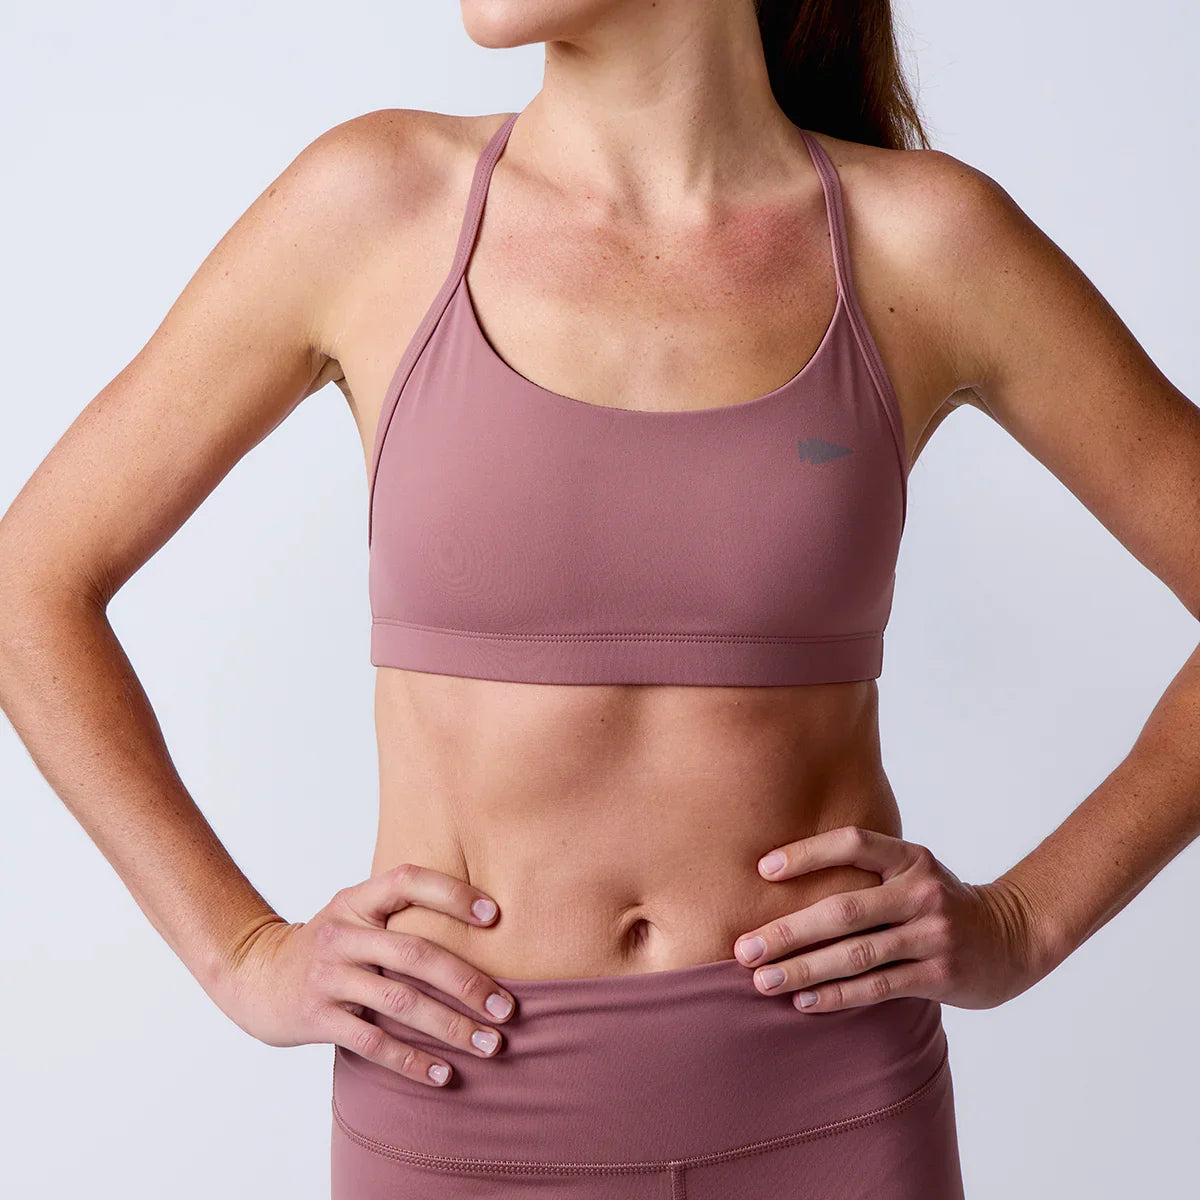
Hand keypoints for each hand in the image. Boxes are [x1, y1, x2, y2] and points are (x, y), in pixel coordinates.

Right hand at [209, 863, 516, 1086]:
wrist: (253, 974)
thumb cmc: (328, 944)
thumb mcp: (354, 913)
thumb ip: (400, 914)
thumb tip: (483, 926)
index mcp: (357, 901)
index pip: (408, 881)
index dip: (452, 893)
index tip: (495, 917)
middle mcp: (342, 933)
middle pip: (415, 954)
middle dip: (467, 982)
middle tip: (508, 1008)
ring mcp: (328, 976)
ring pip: (401, 1003)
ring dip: (452, 1027)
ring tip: (490, 1045)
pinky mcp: (317, 1017)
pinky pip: (374, 1042)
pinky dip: (412, 1061)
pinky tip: (444, 1075)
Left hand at [731, 826, 1046, 1011]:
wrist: (1012, 939)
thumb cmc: (938, 902)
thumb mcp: (912, 872)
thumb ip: (865, 872)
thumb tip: (782, 876)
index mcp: (910, 858)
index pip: (853, 843)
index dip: (807, 854)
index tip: (762, 870)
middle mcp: (921, 891)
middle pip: (843, 910)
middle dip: (788, 931)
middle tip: (744, 949)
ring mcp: (933, 934)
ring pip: (856, 955)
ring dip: (804, 970)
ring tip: (763, 981)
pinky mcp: (940, 974)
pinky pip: (878, 987)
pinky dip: (838, 995)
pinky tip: (804, 1001)